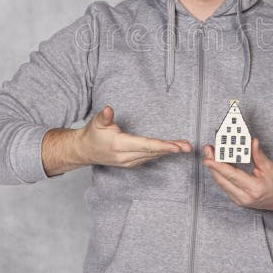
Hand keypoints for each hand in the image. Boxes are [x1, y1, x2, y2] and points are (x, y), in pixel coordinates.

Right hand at [74, 105, 191, 167]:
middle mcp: (125, 156)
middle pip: (152, 152)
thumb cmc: (92, 134)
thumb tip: (109, 109)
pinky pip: (149, 158)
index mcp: (119, 145)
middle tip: (187, 147)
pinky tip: (172, 149)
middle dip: (171, 149)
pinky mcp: (131, 163)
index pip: (144, 145)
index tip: (175, 147)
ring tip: (185, 146)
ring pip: (152, 156)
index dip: (161, 146)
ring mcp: (128, 162)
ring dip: (169, 152)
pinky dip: (161, 153)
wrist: (84, 151)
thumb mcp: (96, 123)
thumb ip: (104, 116)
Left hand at [202, 137, 272, 211]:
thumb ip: (258, 155)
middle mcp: (244, 197)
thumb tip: (252, 142)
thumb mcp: (270, 168)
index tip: (208, 158)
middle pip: (222, 179)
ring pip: (221, 182)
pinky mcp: (236, 199)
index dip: (218, 166)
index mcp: (254, 188)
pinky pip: (224, 185)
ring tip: (211, 153)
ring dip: (214, 168)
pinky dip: (220, 173)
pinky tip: (218, 163)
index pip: (231, 175)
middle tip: (208, 150)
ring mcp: (239, 200)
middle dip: (212, 164)